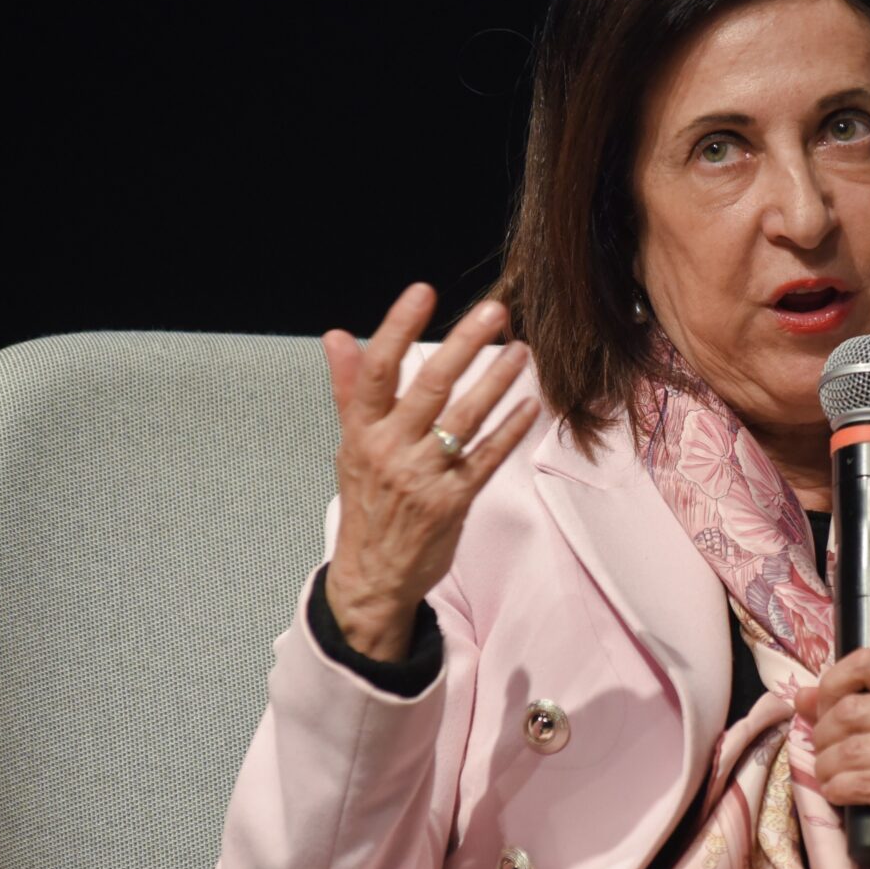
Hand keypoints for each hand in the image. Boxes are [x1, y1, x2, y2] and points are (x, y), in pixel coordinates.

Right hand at [319, 284, 539, 661]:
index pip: (379, 369)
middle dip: (464, 345)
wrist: (372, 576)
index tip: (423, 292)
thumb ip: (350, 388)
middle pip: (430, 387)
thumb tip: (338, 336)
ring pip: (465, 419)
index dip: (398, 327)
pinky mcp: (453, 502)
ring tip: (522, 351)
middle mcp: (391, 450)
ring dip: (497, 382)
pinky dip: (510, 431)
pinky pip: (487, 458)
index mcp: (363, 431)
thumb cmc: (367, 503)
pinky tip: (530, 406)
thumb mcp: (350, 445)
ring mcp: (423, 477)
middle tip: (494, 311)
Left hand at [795, 648, 869, 868]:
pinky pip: (861, 783)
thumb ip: (845, 706)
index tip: (825, 708)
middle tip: (825, 755)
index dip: (833, 682)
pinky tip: (840, 795)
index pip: (869, 661)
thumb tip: (803, 696)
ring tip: (830, 778)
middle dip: (823, 736)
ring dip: (826, 768)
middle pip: (851, 710)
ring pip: (851, 750)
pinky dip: (838, 790)